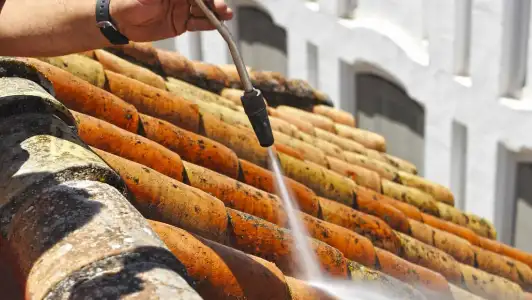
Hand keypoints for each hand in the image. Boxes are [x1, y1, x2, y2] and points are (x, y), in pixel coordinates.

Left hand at [111, 0, 233, 41]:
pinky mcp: (180, 24)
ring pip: (203, 10)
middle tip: (221, 7)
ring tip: (225, 14)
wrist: (119, 22)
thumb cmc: (129, 0)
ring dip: (215, 13)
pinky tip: (217, 25)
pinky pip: (197, 24)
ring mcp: (182, 9)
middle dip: (213, 2)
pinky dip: (207, 24)